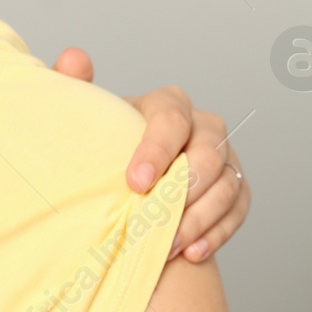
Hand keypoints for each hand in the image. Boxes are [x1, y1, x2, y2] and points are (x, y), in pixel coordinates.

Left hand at [51, 48, 249, 263]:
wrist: (128, 179)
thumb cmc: (107, 146)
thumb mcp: (86, 118)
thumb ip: (76, 88)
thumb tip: (74, 59)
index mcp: (169, 104)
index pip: (172, 119)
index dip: (156, 151)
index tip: (134, 183)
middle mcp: (205, 127)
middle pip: (209, 154)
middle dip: (184, 191)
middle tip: (155, 222)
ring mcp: (226, 158)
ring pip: (227, 185)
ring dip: (199, 219)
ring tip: (169, 245)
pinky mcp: (237, 189)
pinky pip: (238, 211)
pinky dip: (217, 233)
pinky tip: (192, 252)